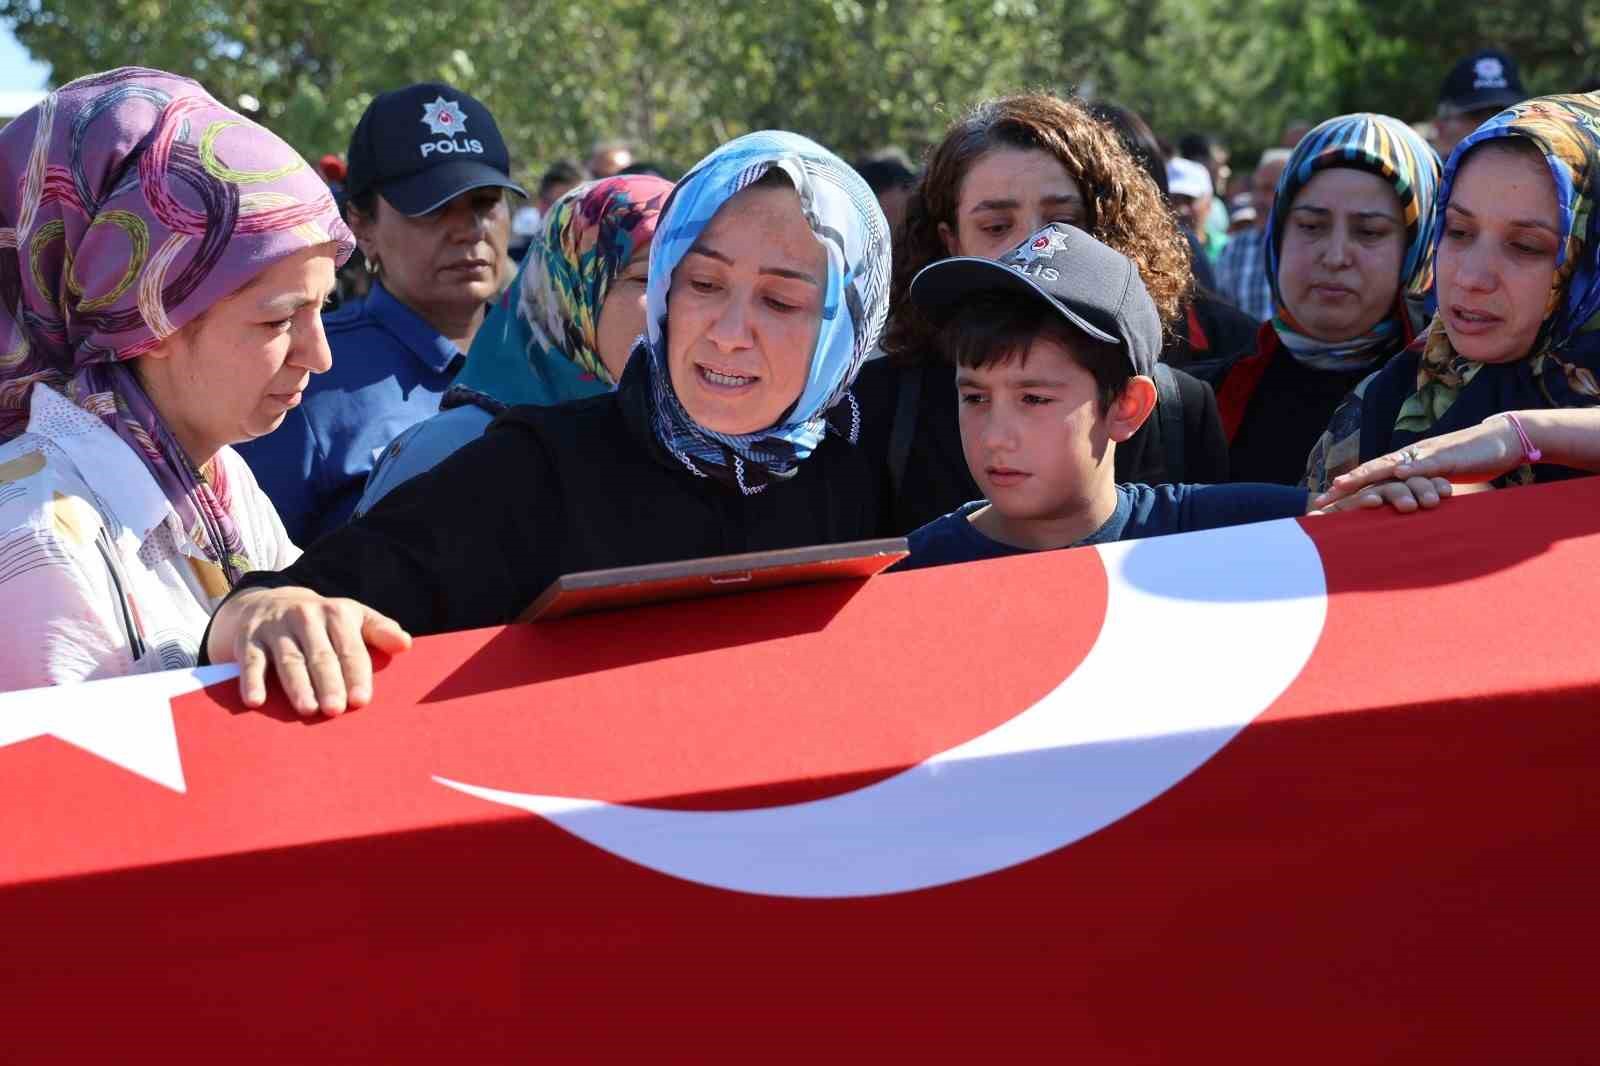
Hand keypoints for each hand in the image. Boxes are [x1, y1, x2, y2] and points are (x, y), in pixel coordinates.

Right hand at [207, 587, 411, 715]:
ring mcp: (276, 628)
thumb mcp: (353, 618)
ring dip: (297, 685)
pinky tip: (255, 701)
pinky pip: (249, 661)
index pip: (350, 648)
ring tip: (307, 709)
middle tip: (336, 709)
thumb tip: (406, 644)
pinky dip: (251, 680)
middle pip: (319, 656)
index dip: (356, 674)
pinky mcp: (248, 639)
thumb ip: (380, 631)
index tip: (361, 700)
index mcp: (337, 614)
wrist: (268, 601)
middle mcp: (306, 617)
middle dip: (328, 683)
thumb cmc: (322, 621)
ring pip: (288, 660)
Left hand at [1311, 418, 1521, 510]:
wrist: (1502, 440)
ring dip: (1368, 474)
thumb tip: (1402, 511)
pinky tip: (1396, 474)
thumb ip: (1420, 492)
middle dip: (1346, 484)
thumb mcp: (1439, 482)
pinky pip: (1427, 463)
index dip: (1349, 488)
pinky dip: (1412, 468)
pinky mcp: (1448, 457)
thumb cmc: (1469, 462)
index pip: (1373, 477)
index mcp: (1409, 464)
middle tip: (1322, 498)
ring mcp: (1428, 455)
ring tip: (1344, 484)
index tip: (1325, 502)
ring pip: (1392, 464)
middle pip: (1373, 469)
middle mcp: (1412, 457)